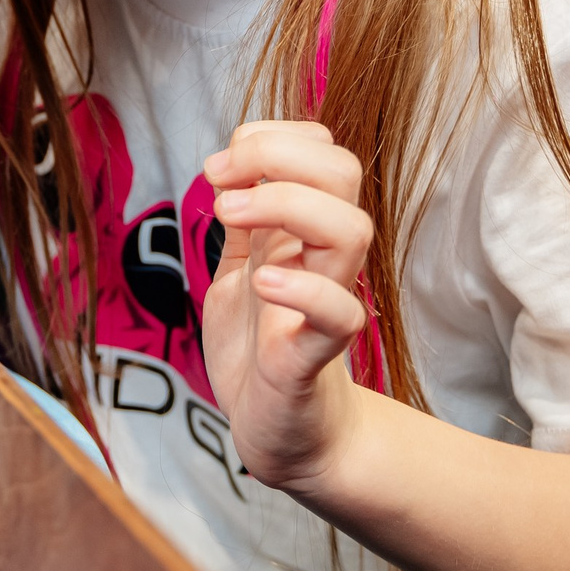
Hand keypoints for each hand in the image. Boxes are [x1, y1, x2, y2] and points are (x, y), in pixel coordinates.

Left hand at [200, 121, 376, 492]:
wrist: (280, 434)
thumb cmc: (259, 347)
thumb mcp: (237, 269)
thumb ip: (241, 222)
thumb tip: (228, 164)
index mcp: (303, 233)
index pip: (323, 151)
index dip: (274, 137)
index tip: (222, 165)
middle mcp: (322, 260)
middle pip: (343, 171)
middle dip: (277, 154)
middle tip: (218, 179)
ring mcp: (323, 304)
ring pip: (351, 230)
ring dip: (285, 204)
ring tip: (227, 213)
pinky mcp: (314, 357)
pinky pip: (339, 316)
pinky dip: (303, 290)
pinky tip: (261, 282)